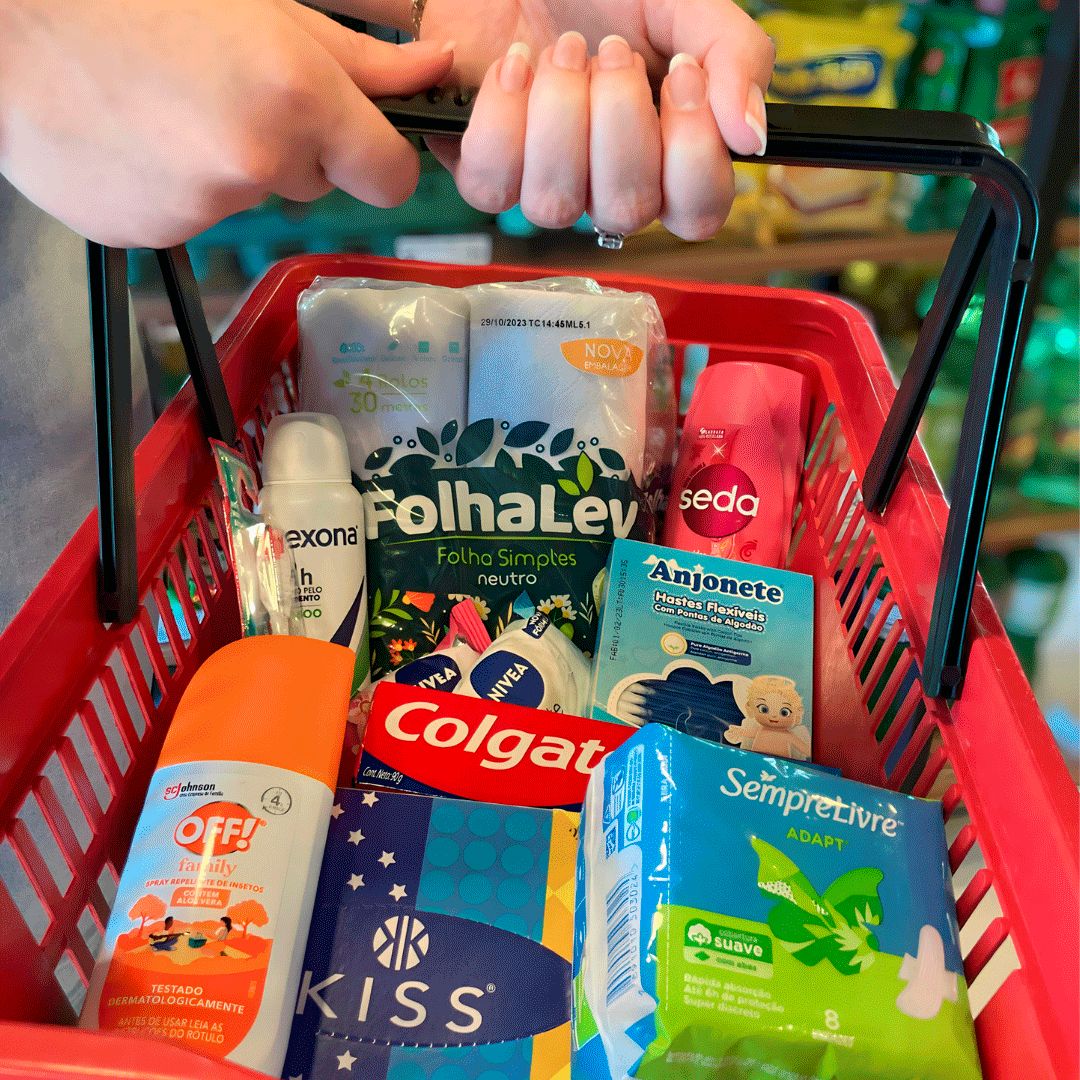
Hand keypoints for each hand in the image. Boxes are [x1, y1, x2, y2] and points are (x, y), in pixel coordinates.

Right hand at [0, 0, 453, 246]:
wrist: (4, 25)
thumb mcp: (261, 0)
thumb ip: (360, 55)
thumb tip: (434, 73)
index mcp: (296, 97)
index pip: (390, 175)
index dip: (377, 157)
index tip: (359, 142)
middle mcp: (257, 161)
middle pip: (318, 183)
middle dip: (292, 147)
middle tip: (226, 88)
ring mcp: (203, 205)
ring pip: (253, 197)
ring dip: (230, 164)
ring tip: (169, 105)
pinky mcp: (155, 233)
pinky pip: (196, 219)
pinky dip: (178, 189)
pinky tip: (140, 138)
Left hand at [419, 0, 773, 239]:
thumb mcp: (685, 6)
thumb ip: (735, 57)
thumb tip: (751, 136)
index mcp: (668, 162)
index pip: (699, 214)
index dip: (693, 155)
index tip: (682, 73)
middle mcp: (610, 189)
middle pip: (626, 211)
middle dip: (619, 118)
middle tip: (609, 49)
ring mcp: (547, 187)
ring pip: (554, 205)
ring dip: (560, 115)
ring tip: (563, 51)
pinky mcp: (488, 173)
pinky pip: (492, 185)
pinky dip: (504, 118)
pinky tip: (516, 67)